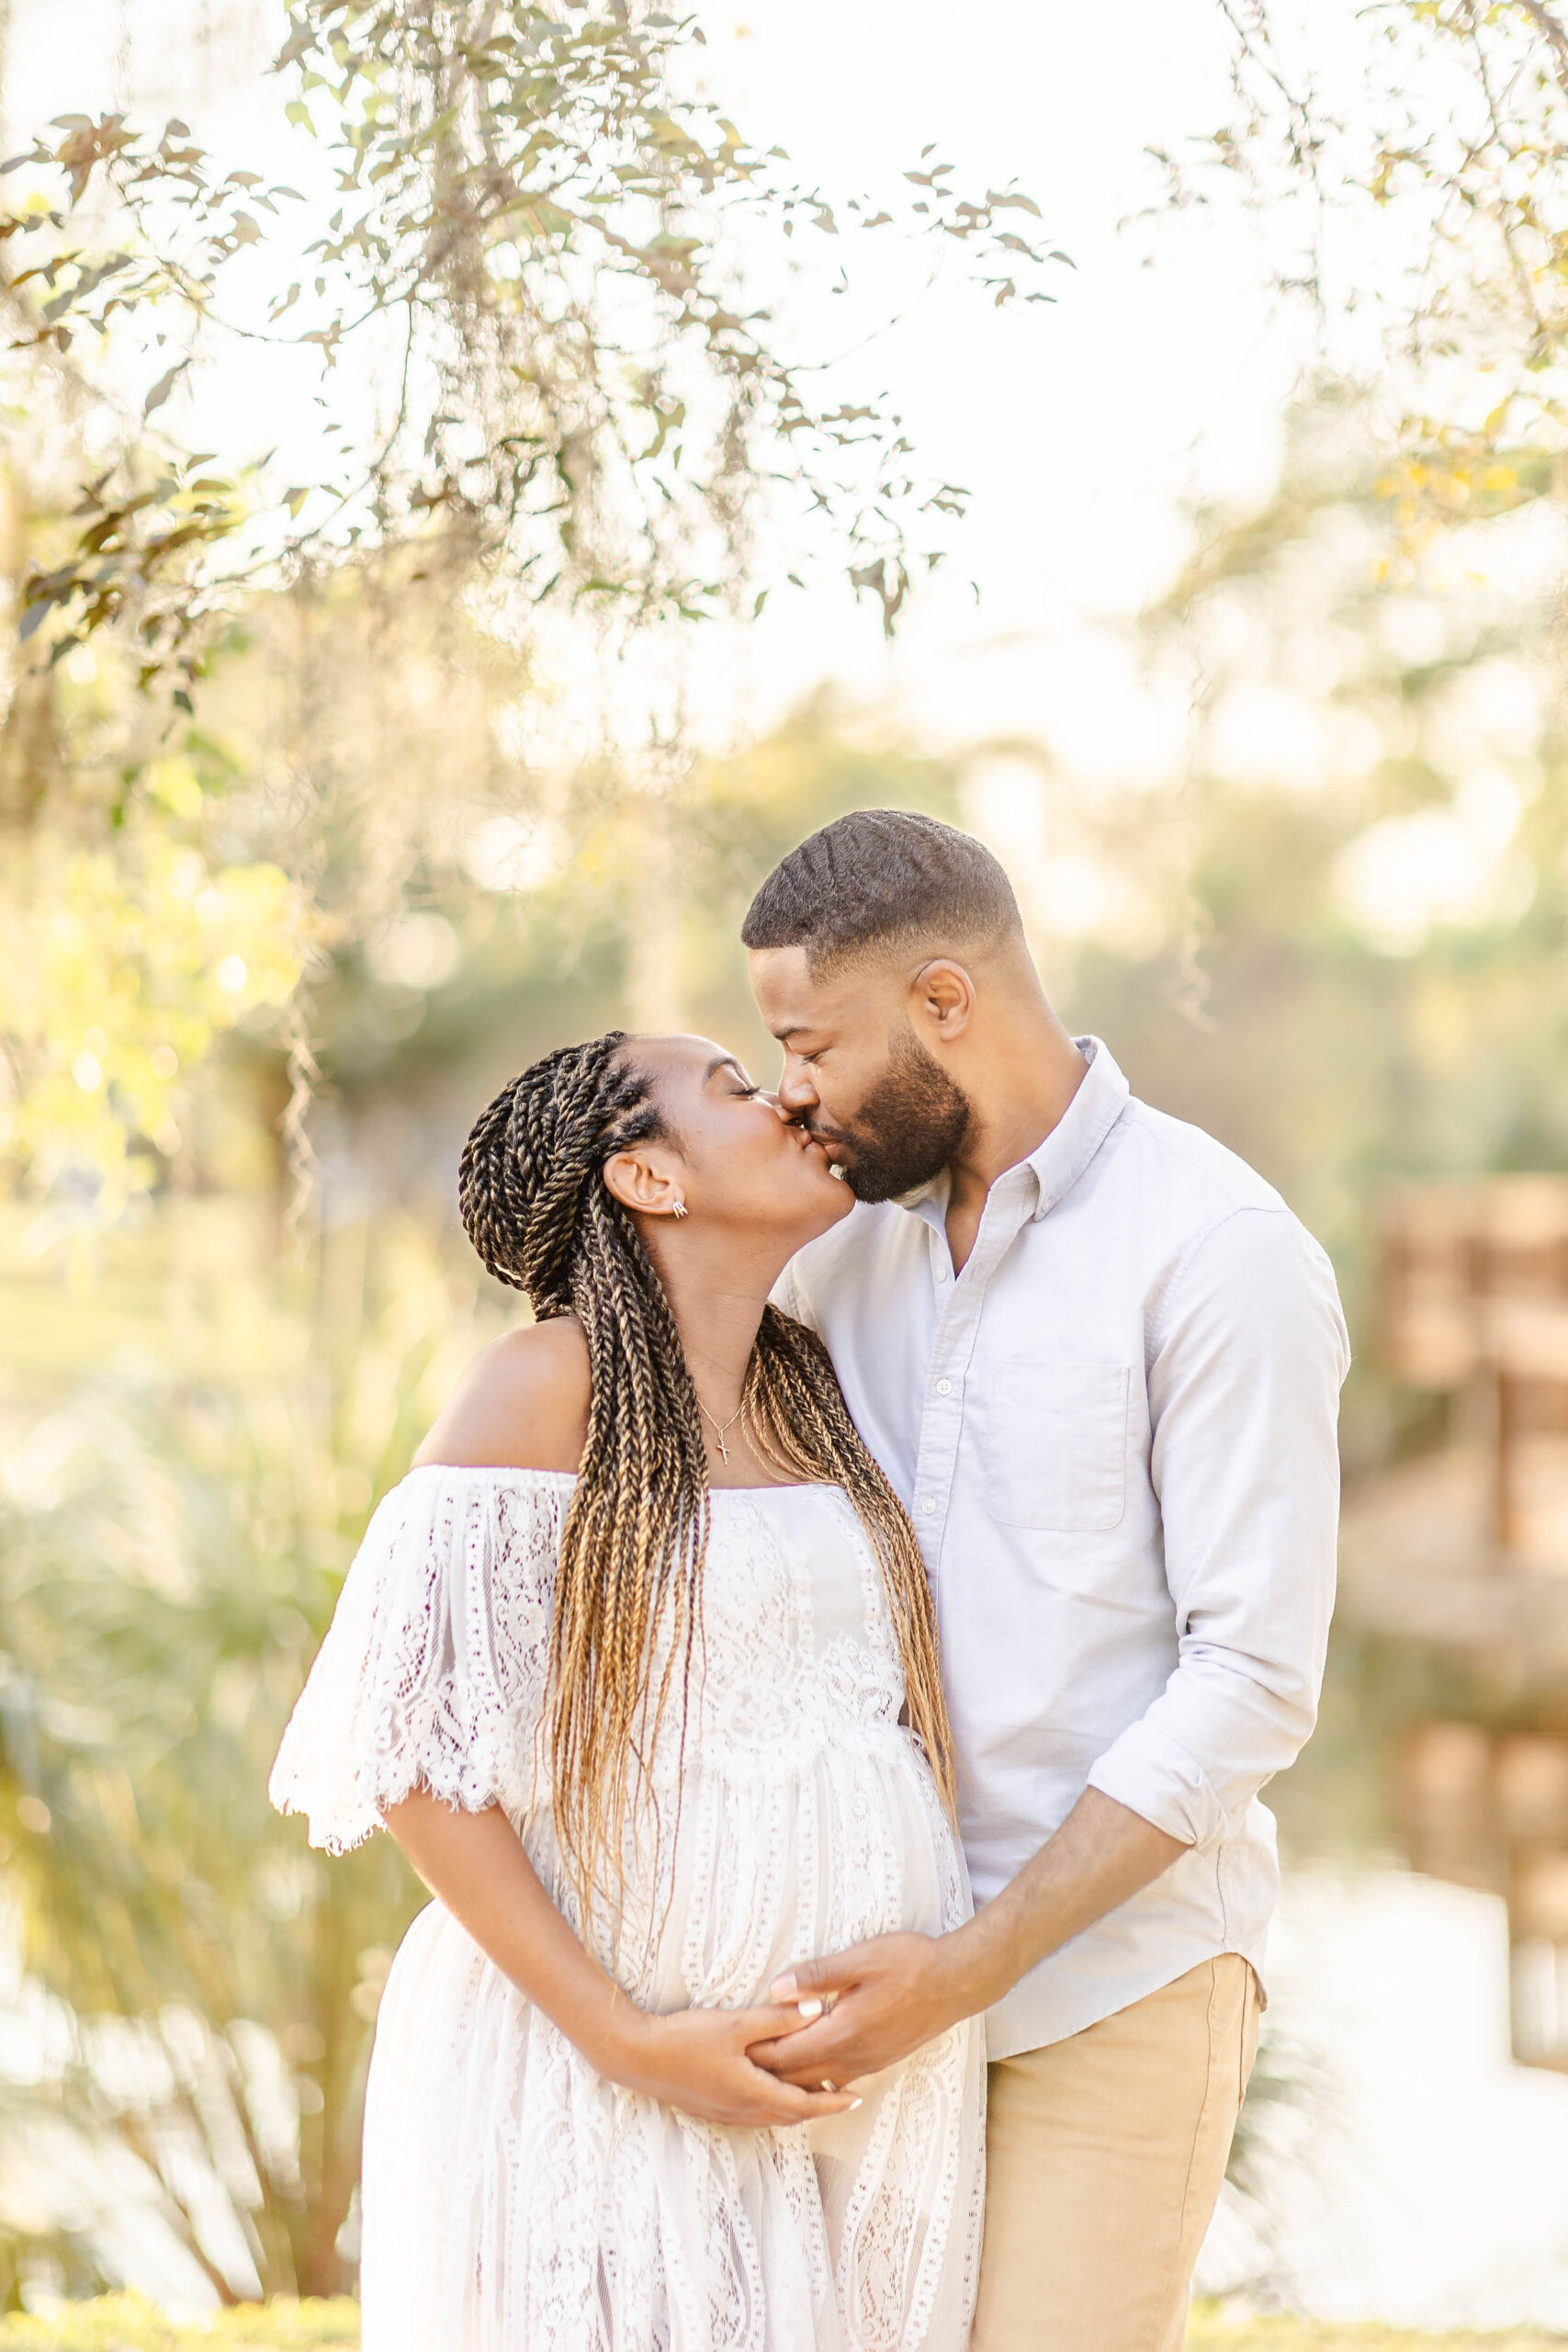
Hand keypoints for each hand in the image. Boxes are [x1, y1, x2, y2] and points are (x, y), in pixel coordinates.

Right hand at [609, 2001, 864, 2127]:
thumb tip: (818, 2010)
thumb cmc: (685, 2039)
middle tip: (845, 2095)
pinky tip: (772, 2092)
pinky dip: (774, 2107)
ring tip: (816, 2094)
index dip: (834, 2102)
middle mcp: (742, 2111)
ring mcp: (724, 2113)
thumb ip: (777, 2020)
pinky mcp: (711, 2108)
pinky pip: (754, 2114)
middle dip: (820, 2107)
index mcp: (753, 2093)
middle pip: (791, 2116)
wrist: (638, 2058)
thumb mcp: (736, 2025)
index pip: (805, 2104)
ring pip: (772, 2118)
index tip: (858, 2096)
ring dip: (796, 2108)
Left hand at [746, 1932, 971, 2088]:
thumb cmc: (910, 1964)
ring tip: (762, 2070)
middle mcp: (853, 2057)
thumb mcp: (861, 1959)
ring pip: (818, 2083)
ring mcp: (868, 2062)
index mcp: (843, 2033)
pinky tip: (806, 2070)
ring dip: (790, 2078)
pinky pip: (838, 2078)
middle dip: (766, 2071)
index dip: (757, 2054)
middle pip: (797, 2077)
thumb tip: (776, 1989)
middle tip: (735, 2063)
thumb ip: (817, 1976)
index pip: (786, 2056)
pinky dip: (814, 2079)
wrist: (957, 1982)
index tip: (730, 2048)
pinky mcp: (879, 2060)